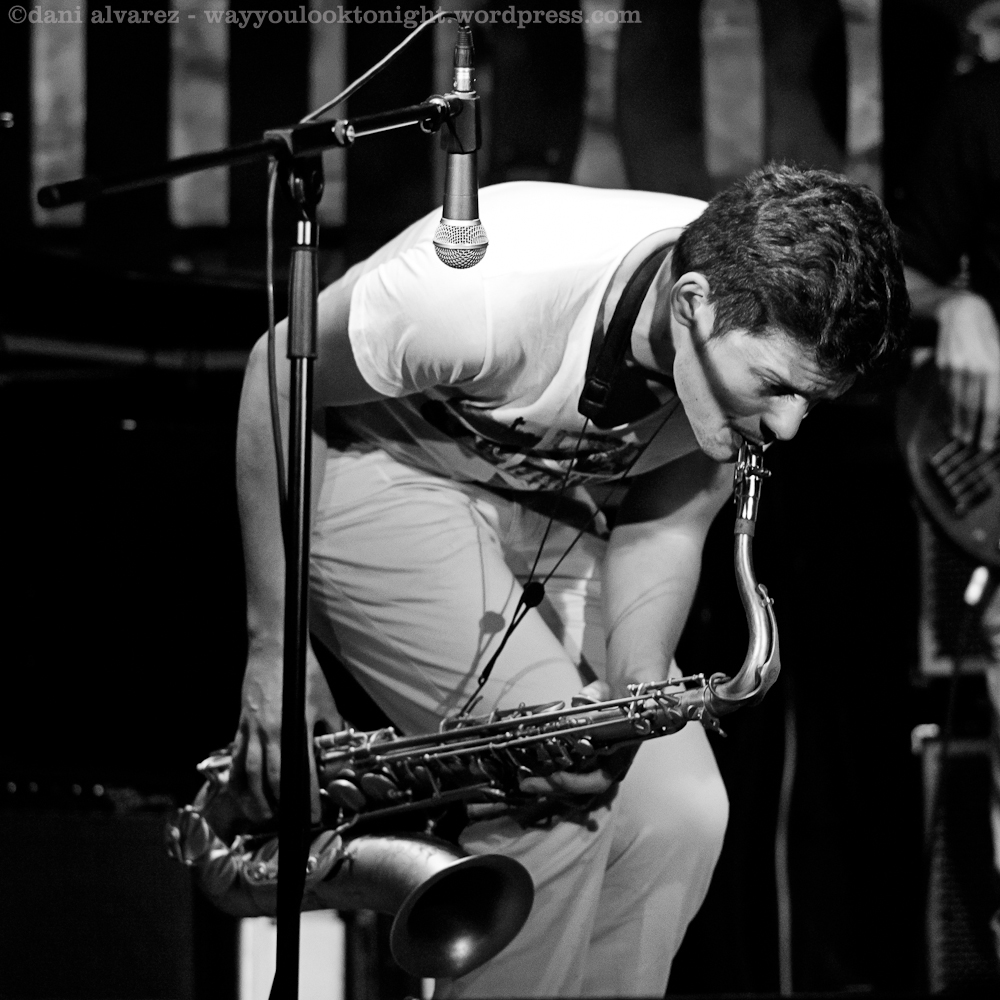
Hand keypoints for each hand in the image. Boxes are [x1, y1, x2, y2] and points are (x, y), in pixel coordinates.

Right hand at [229, 643, 340, 824]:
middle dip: (278, 804)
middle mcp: (269, 731)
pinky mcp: (240, 723)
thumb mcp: (325, 699)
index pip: (300, 772)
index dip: (305, 798)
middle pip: (270, 778)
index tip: (311, 814)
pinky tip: (241, 789)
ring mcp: (251, 728)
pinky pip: (235, 756)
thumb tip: (336, 746)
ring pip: (247, 772)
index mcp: (293, 727)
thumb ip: (331, 727)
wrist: (274, 647)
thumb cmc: (303, 670)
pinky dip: (237, 777)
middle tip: (287, 819)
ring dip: (253, 798)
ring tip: (261, 814)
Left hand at [518, 681, 620, 795]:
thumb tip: (582, 699)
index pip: (599, 781)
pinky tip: (529, 773)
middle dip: (552, 789)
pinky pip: (565, 784)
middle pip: (580, 794)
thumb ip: (598, 694)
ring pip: (571, 794)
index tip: (555, 775)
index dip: (577, 783)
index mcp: (618, 756)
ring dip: (548, 789)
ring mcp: (593, 772)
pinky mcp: (581, 768)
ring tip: (524, 779)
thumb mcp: (610, 692)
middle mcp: (606, 770)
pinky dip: (548, 782)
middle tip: (527, 783)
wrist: (621, 701)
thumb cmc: (616, 699)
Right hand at [935, 291, 999, 450]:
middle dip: (973, 430)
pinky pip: (946, 392)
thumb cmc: (988, 334)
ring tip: (960, 435)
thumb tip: (997, 409)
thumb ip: (997, 381)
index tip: (987, 444)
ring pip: (957, 402)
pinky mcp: (943, 365)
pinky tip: (950, 417)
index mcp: (994, 368)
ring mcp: (957, 367)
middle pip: (973, 408)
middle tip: (973, 445)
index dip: (990, 428)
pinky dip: (948, 407)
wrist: (963, 311)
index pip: (993, 406)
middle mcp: (976, 369)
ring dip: (958, 422)